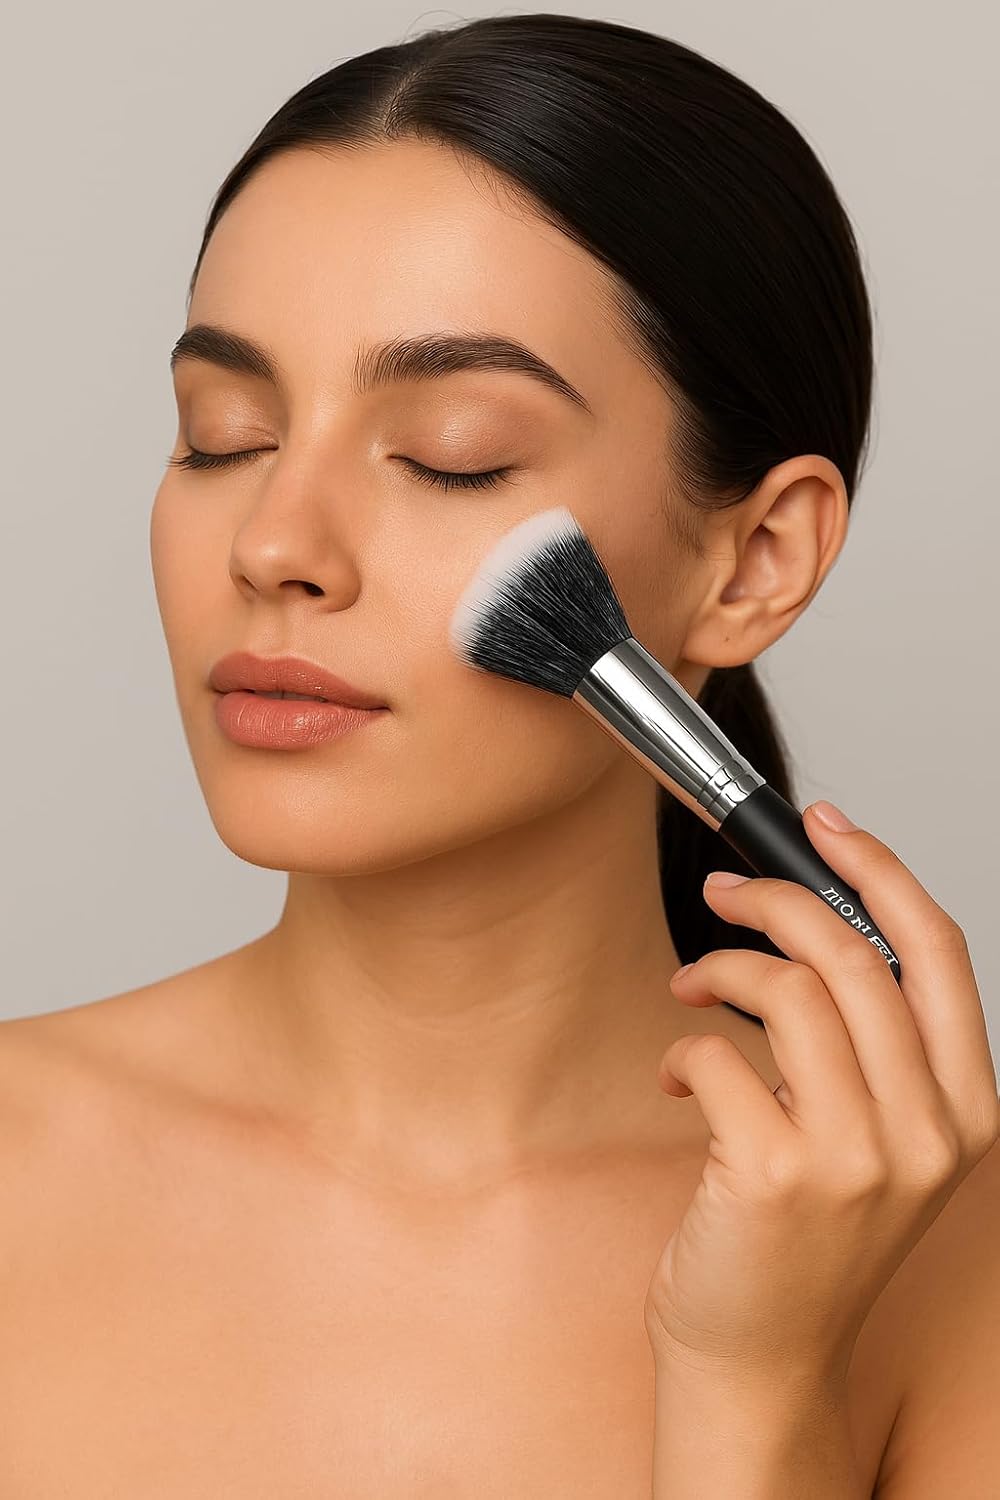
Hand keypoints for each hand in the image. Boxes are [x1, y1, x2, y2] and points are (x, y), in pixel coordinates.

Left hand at [644, 800, 998, 1390]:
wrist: (760, 1353)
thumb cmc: (806, 1236)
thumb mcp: (875, 1137)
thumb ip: (869, 1044)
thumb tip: (812, 920)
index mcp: (967, 1111)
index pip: (939, 952)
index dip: (879, 869)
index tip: (823, 822)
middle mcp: (928, 1134)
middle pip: (853, 954)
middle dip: (772, 898)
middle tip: (719, 893)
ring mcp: (858, 1159)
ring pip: (787, 988)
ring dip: (720, 966)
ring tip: (690, 990)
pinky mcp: (776, 1176)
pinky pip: (717, 1052)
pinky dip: (683, 1046)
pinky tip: (677, 1077)